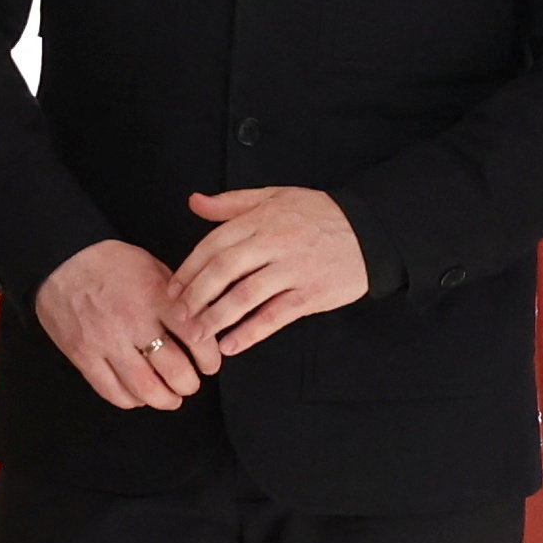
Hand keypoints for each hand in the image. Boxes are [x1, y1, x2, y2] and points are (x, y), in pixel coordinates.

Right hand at [35, 238, 217, 408]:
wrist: (61, 260)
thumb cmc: (110, 263)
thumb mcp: (152, 267)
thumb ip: (176, 298)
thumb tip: (201, 326)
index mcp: (154, 298)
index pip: (195, 337)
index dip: (209, 358)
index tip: (210, 365)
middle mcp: (133, 322)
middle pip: (173, 370)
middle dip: (188, 385)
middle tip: (190, 384)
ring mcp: (106, 342)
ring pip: (144, 388)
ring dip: (163, 399)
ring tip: (170, 397)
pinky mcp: (83, 355)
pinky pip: (111, 390)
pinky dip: (130, 400)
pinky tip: (138, 396)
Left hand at [170, 187, 370, 355]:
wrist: (370, 231)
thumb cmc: (318, 214)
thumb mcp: (275, 197)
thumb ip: (232, 203)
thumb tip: (194, 202)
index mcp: (262, 218)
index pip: (214, 245)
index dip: (189, 270)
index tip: (173, 290)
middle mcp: (275, 242)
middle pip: (224, 271)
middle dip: (196, 296)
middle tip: (179, 317)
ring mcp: (294, 270)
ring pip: (245, 296)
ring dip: (216, 318)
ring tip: (198, 335)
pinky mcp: (311, 294)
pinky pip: (274, 316)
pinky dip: (250, 333)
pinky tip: (231, 345)